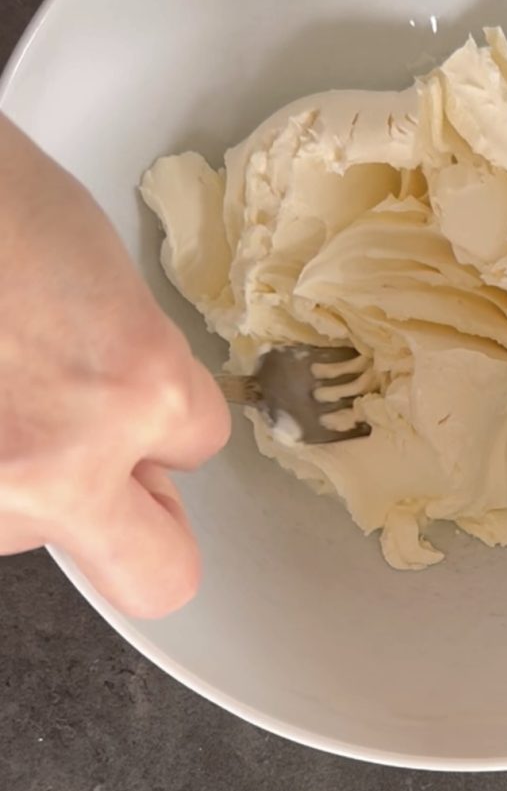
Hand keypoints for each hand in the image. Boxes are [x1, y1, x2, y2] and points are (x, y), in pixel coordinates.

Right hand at [0, 115, 229, 616]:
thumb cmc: (2, 211)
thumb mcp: (109, 290)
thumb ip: (140, 378)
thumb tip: (139, 441)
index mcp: (140, 386)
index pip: (202, 444)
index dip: (170, 422)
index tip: (143, 403)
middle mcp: (64, 463)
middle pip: (160, 579)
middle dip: (149, 531)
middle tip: (112, 477)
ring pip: (41, 530)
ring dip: (34, 479)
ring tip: (2, 391)